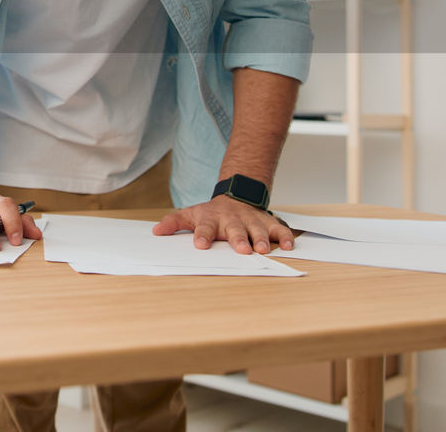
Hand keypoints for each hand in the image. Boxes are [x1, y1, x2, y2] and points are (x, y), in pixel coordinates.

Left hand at [152, 196, 295, 253]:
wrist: (236, 197)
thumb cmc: (212, 213)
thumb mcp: (191, 215)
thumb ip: (174, 222)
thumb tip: (156, 231)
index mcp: (212, 219)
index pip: (204, 227)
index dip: (202, 235)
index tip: (201, 245)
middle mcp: (233, 220)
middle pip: (235, 230)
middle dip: (239, 239)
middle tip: (242, 249)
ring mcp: (251, 220)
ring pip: (258, 229)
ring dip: (262, 239)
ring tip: (264, 249)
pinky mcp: (268, 222)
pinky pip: (279, 229)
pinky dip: (286, 237)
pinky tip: (289, 246)